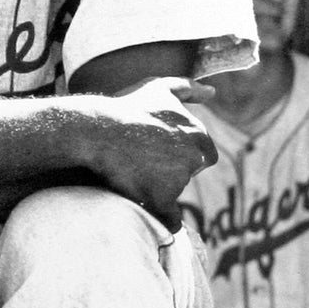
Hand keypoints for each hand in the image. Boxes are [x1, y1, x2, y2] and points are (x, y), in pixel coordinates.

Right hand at [82, 77, 216, 229]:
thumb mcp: (158, 87)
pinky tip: (147, 211)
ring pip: (174, 192)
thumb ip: (189, 87)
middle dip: (170, 171)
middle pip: (188, 173)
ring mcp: (178, 178)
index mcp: (198, 133)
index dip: (178, 154)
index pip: (202, 154)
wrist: (96, 128)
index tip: (155, 150)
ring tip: (130, 175)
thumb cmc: (125, 106)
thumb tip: (213, 93)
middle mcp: (194, 156)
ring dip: (158, 188)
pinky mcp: (160, 198)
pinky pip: (169, 219)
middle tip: (143, 163)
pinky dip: (162, 220)